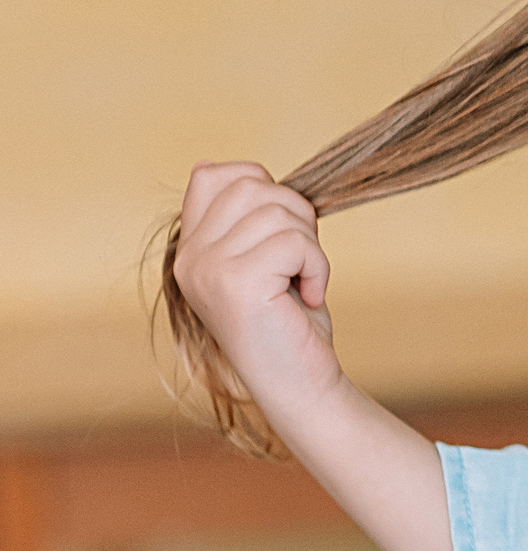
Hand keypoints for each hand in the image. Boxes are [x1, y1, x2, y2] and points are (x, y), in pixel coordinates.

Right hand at [172, 160, 344, 420]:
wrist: (300, 383)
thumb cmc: (290, 320)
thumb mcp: (264, 258)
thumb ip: (248, 217)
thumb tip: (230, 168)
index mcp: (190, 248)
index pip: (214, 175)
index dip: (262, 187)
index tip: (280, 233)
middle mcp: (189, 257)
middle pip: (253, 185)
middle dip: (296, 215)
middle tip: (299, 261)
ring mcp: (207, 270)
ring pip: (279, 211)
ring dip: (310, 246)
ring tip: (300, 282)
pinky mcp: (236, 283)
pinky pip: (296, 241)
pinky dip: (317, 266)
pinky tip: (306, 296)